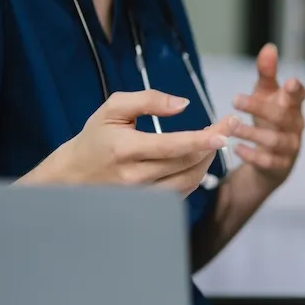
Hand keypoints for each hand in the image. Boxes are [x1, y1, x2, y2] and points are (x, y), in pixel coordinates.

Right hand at [39, 90, 238, 195]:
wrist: (76, 174)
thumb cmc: (97, 137)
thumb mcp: (114, 108)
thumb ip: (148, 100)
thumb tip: (183, 103)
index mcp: (125, 150)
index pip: (172, 146)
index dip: (202, 140)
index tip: (225, 130)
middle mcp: (135, 176)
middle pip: (187, 162)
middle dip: (213, 144)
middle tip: (229, 127)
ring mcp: (143, 194)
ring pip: (190, 180)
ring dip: (208, 159)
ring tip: (213, 140)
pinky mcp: (150, 204)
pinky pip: (183, 191)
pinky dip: (197, 173)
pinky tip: (200, 157)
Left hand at [232, 43, 304, 188]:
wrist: (272, 161)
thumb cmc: (270, 121)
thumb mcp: (266, 95)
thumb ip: (267, 73)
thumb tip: (269, 47)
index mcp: (292, 106)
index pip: (299, 96)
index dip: (296, 90)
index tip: (290, 82)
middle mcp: (294, 126)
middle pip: (282, 116)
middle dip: (260, 108)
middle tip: (236, 100)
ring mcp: (289, 147)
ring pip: (274, 140)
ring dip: (252, 132)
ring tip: (232, 126)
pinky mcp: (279, 165)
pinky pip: (268, 161)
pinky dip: (252, 155)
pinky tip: (237, 149)